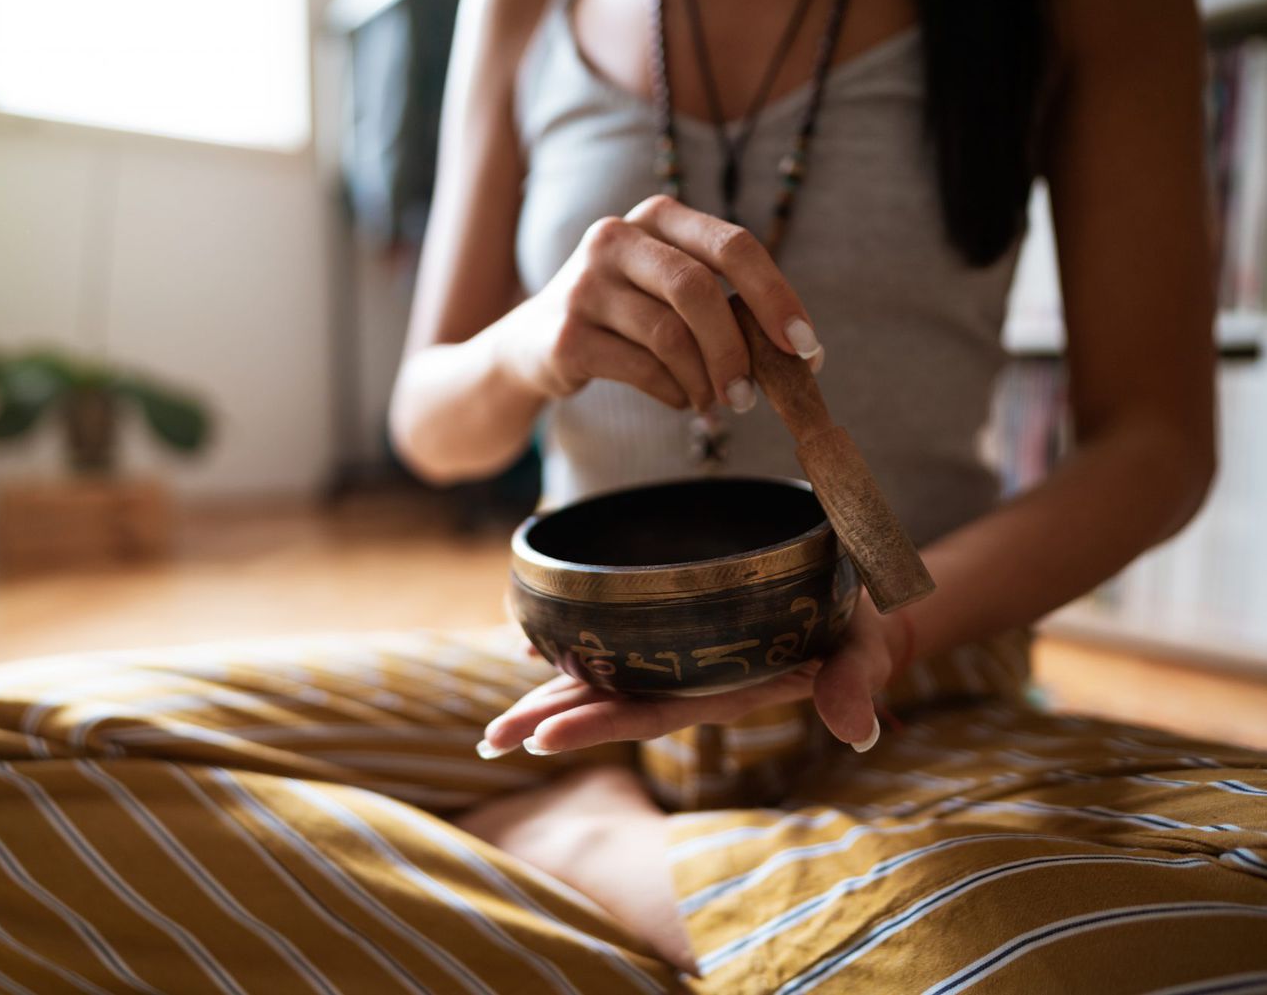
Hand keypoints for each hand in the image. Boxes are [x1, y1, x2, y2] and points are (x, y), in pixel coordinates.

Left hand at [482, 593, 904, 757]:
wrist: (856, 609)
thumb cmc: (860, 631)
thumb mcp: (864, 652)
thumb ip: (854, 685)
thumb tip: (856, 727)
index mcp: (725, 692)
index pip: (651, 716)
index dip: (597, 726)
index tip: (541, 737)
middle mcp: (693, 682)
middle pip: (610, 705)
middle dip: (548, 721)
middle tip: (488, 741)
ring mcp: (682, 660)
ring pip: (605, 680)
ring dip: (548, 697)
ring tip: (493, 727)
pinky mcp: (678, 632)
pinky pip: (617, 642)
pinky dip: (574, 644)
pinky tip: (530, 645)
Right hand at [494, 195, 824, 415]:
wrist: (531, 345)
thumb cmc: (625, 318)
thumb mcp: (670, 292)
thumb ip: (726, 305)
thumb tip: (801, 353)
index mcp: (657, 216)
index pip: (734, 245)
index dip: (776, 296)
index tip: (806, 347)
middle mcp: (616, 238)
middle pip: (698, 289)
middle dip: (736, 349)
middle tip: (751, 395)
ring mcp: (585, 285)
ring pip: (670, 336)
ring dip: (705, 380)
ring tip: (714, 402)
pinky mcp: (567, 335)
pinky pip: (641, 369)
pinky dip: (673, 392)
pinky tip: (679, 399)